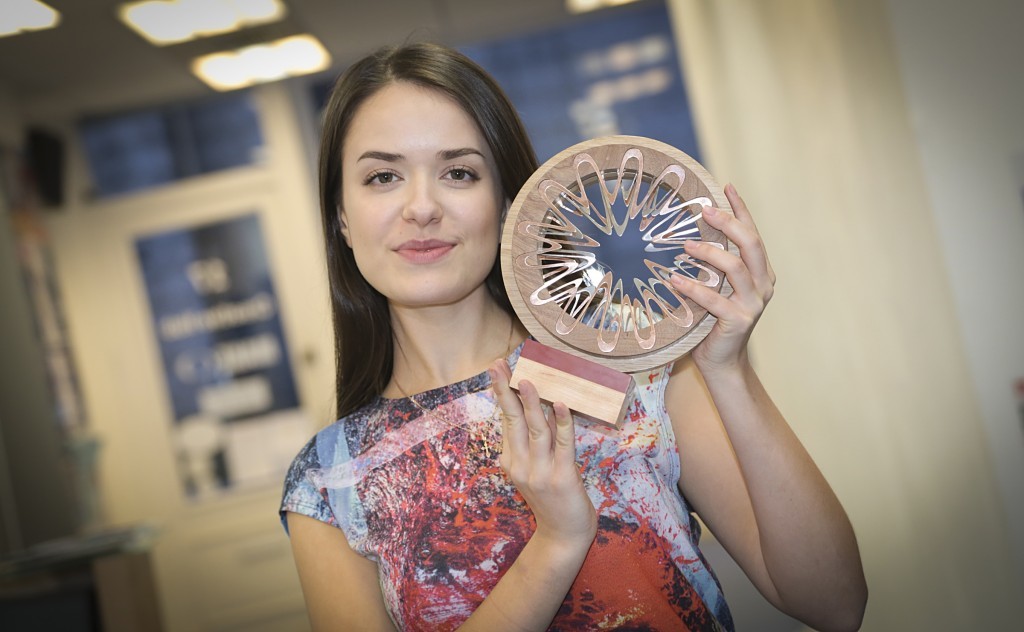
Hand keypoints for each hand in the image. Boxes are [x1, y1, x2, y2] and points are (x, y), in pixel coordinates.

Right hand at [488, 359, 596, 545]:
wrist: (563, 536)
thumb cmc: (552, 500)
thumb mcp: (535, 469)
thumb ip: (536, 441)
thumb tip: (542, 407)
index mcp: (511, 461)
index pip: (506, 421)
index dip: (502, 394)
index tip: (497, 370)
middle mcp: (521, 465)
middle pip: (512, 421)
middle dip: (504, 391)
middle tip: (496, 365)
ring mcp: (540, 472)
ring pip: (535, 429)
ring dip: (531, 402)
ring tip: (526, 379)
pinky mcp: (563, 477)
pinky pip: (563, 444)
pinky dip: (563, 422)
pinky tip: (560, 404)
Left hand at [670, 183, 775, 373]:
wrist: (720, 360)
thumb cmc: (713, 320)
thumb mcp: (716, 286)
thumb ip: (712, 264)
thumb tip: (685, 232)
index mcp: (761, 272)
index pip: (753, 233)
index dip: (741, 209)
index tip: (726, 187)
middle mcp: (763, 284)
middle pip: (751, 244)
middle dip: (729, 223)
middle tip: (704, 211)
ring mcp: (754, 303)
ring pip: (736, 268)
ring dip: (710, 253)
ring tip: (685, 246)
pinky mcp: (739, 321)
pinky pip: (715, 299)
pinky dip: (694, 288)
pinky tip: (674, 280)